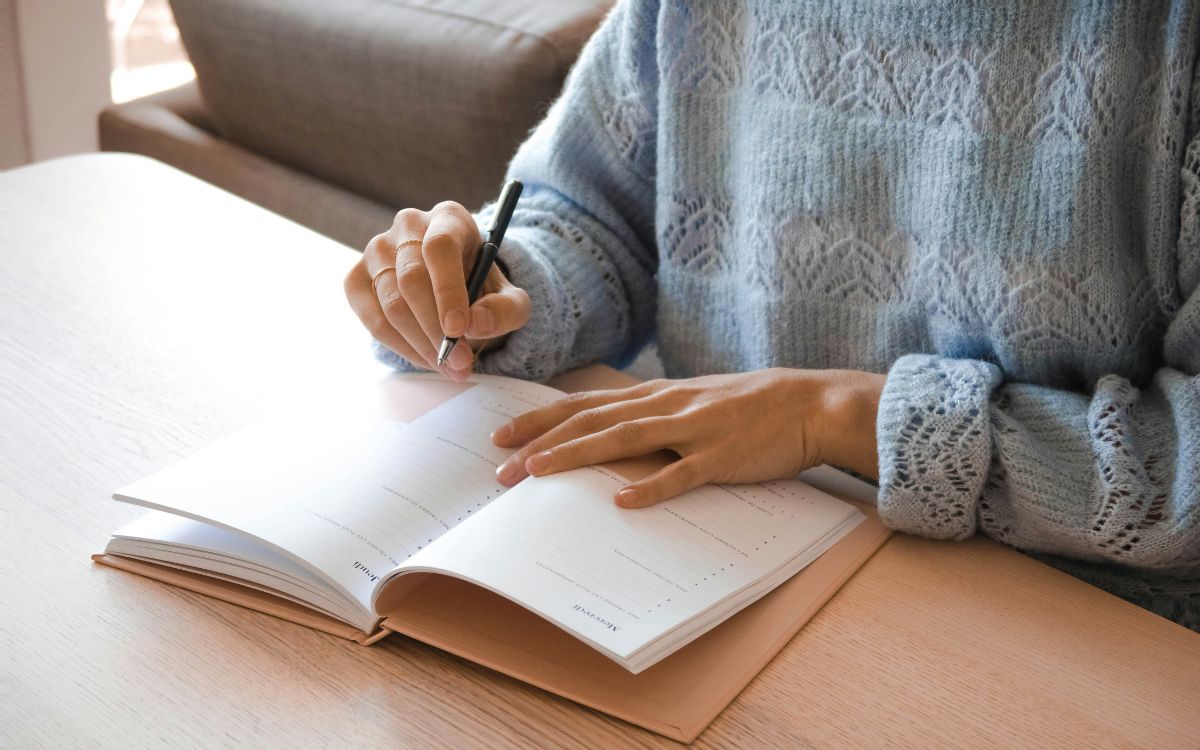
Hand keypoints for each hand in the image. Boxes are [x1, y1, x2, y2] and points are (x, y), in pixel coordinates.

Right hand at [344, 201, 530, 378]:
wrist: (455, 290)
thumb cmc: (482, 288)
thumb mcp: (510, 299)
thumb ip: (505, 310)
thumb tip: (476, 325)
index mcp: (448, 218)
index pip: (439, 247)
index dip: (447, 290)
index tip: (459, 329)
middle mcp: (408, 226)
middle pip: (411, 278)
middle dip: (435, 329)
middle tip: (460, 362)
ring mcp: (377, 250)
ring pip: (392, 304)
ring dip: (421, 344)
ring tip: (450, 367)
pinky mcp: (357, 279)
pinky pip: (373, 320)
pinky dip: (401, 347)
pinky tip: (425, 359)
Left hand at [491, 368, 884, 506]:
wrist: (808, 403)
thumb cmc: (749, 407)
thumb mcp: (693, 403)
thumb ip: (653, 418)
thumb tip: (611, 437)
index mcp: (656, 396)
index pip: (585, 405)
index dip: (541, 420)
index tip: (502, 434)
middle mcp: (665, 406)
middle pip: (590, 422)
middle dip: (541, 442)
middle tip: (499, 465)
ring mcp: (692, 429)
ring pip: (623, 439)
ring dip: (576, 455)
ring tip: (537, 472)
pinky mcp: (720, 456)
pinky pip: (681, 474)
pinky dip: (651, 486)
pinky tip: (623, 502)